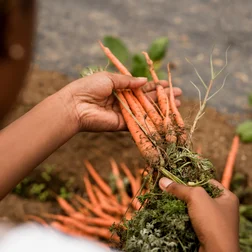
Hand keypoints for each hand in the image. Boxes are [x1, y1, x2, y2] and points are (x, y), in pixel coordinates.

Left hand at [60, 71, 181, 131]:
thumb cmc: (89, 87)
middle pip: (147, 99)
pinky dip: (151, 120)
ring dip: (161, 108)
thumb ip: (128, 80)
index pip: (141, 87)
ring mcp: (124, 113)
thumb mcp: (110, 78)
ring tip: (177, 104)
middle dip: (162, 96)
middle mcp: (124, 101)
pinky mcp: (123, 124)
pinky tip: (164, 117)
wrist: (76, 105)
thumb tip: (145, 80)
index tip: (167, 84)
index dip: (154, 85)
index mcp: (120, 88)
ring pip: (146, 110)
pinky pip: (139, 122)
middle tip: (178, 94)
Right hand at [159, 178, 239, 251]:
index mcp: (227, 197)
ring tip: (167, 198)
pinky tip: (171, 212)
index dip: (191, 178)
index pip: (207, 181)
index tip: (176, 177)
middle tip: (169, 188)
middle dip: (183, 192)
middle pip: (198, 194)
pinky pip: (191, 219)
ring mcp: (214, 221)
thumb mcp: (196, 198)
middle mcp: (222, 208)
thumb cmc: (212, 222)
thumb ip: (179, 188)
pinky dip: (181, 216)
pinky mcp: (205, 232)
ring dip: (181, 205)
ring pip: (193, 208)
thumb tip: (162, 180)